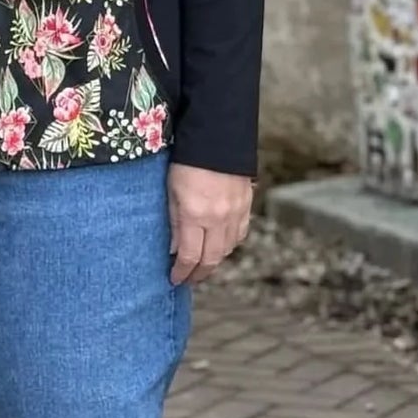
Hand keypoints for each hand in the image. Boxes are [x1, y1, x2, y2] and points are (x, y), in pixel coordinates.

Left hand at [167, 163, 252, 285]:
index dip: (182, 272)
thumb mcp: (171, 192)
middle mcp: (218, 218)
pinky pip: (239, 234)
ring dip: (214, 261)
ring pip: (227, 249)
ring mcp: (235, 213)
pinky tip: (220, 245)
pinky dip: (229, 245)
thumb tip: (175, 250)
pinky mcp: (246, 206)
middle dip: (199, 274)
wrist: (216, 138)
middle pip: (211, 259)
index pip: (190, 256)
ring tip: (202, 264)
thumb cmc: (187, 162)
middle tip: (189, 279)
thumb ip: (174, 223)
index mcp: (195, 215)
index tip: (175, 279)